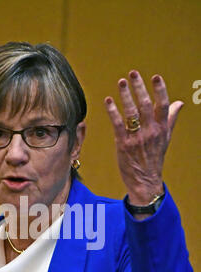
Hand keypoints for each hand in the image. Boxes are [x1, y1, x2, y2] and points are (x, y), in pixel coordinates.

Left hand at [104, 70, 183, 204]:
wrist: (145, 181)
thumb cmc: (154, 158)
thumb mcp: (165, 138)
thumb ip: (170, 118)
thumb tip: (179, 103)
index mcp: (161, 129)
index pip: (163, 105)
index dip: (160, 90)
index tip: (156, 77)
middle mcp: (150, 132)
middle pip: (146, 105)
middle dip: (139, 88)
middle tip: (133, 73)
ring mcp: (137, 138)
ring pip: (132, 113)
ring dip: (126, 96)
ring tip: (121, 82)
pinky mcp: (123, 145)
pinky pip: (118, 125)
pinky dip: (113, 112)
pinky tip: (108, 101)